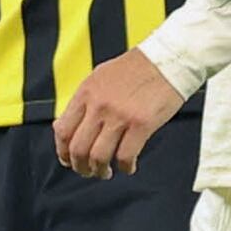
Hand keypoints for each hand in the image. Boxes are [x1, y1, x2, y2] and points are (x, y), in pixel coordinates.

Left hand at [53, 49, 183, 178]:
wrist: (168, 59)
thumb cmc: (138, 67)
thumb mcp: (101, 76)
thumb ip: (85, 100)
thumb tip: (67, 125)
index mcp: (87, 91)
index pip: (63, 130)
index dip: (63, 152)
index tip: (68, 160)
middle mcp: (100, 104)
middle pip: (78, 149)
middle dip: (80, 167)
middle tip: (88, 171)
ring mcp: (120, 115)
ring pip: (98, 157)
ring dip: (100, 171)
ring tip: (107, 171)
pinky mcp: (141, 124)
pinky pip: (125, 157)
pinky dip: (125, 167)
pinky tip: (128, 165)